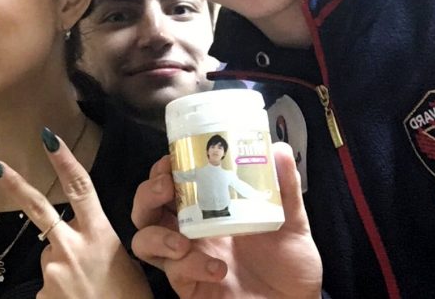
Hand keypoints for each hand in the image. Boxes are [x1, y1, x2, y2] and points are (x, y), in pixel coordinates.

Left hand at [0, 129, 152, 298]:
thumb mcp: (125, 263)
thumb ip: (97, 243)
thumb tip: (78, 239)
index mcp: (100, 235)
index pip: (81, 188)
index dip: (64, 161)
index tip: (48, 137)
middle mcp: (71, 247)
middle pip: (39, 208)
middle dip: (15, 183)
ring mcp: (53, 270)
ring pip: (49, 256)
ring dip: (61, 265)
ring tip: (86, 287)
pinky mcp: (41, 293)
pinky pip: (46, 284)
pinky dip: (58, 290)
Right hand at [131, 142, 321, 298]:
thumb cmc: (289, 261)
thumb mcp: (291, 220)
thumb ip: (285, 188)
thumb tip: (280, 150)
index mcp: (207, 210)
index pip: (172, 185)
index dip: (163, 170)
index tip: (173, 157)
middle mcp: (190, 232)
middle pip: (146, 210)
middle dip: (148, 194)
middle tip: (167, 187)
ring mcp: (187, 259)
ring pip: (144, 242)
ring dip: (156, 235)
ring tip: (181, 240)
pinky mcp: (190, 286)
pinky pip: (175, 274)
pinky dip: (191, 266)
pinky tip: (217, 268)